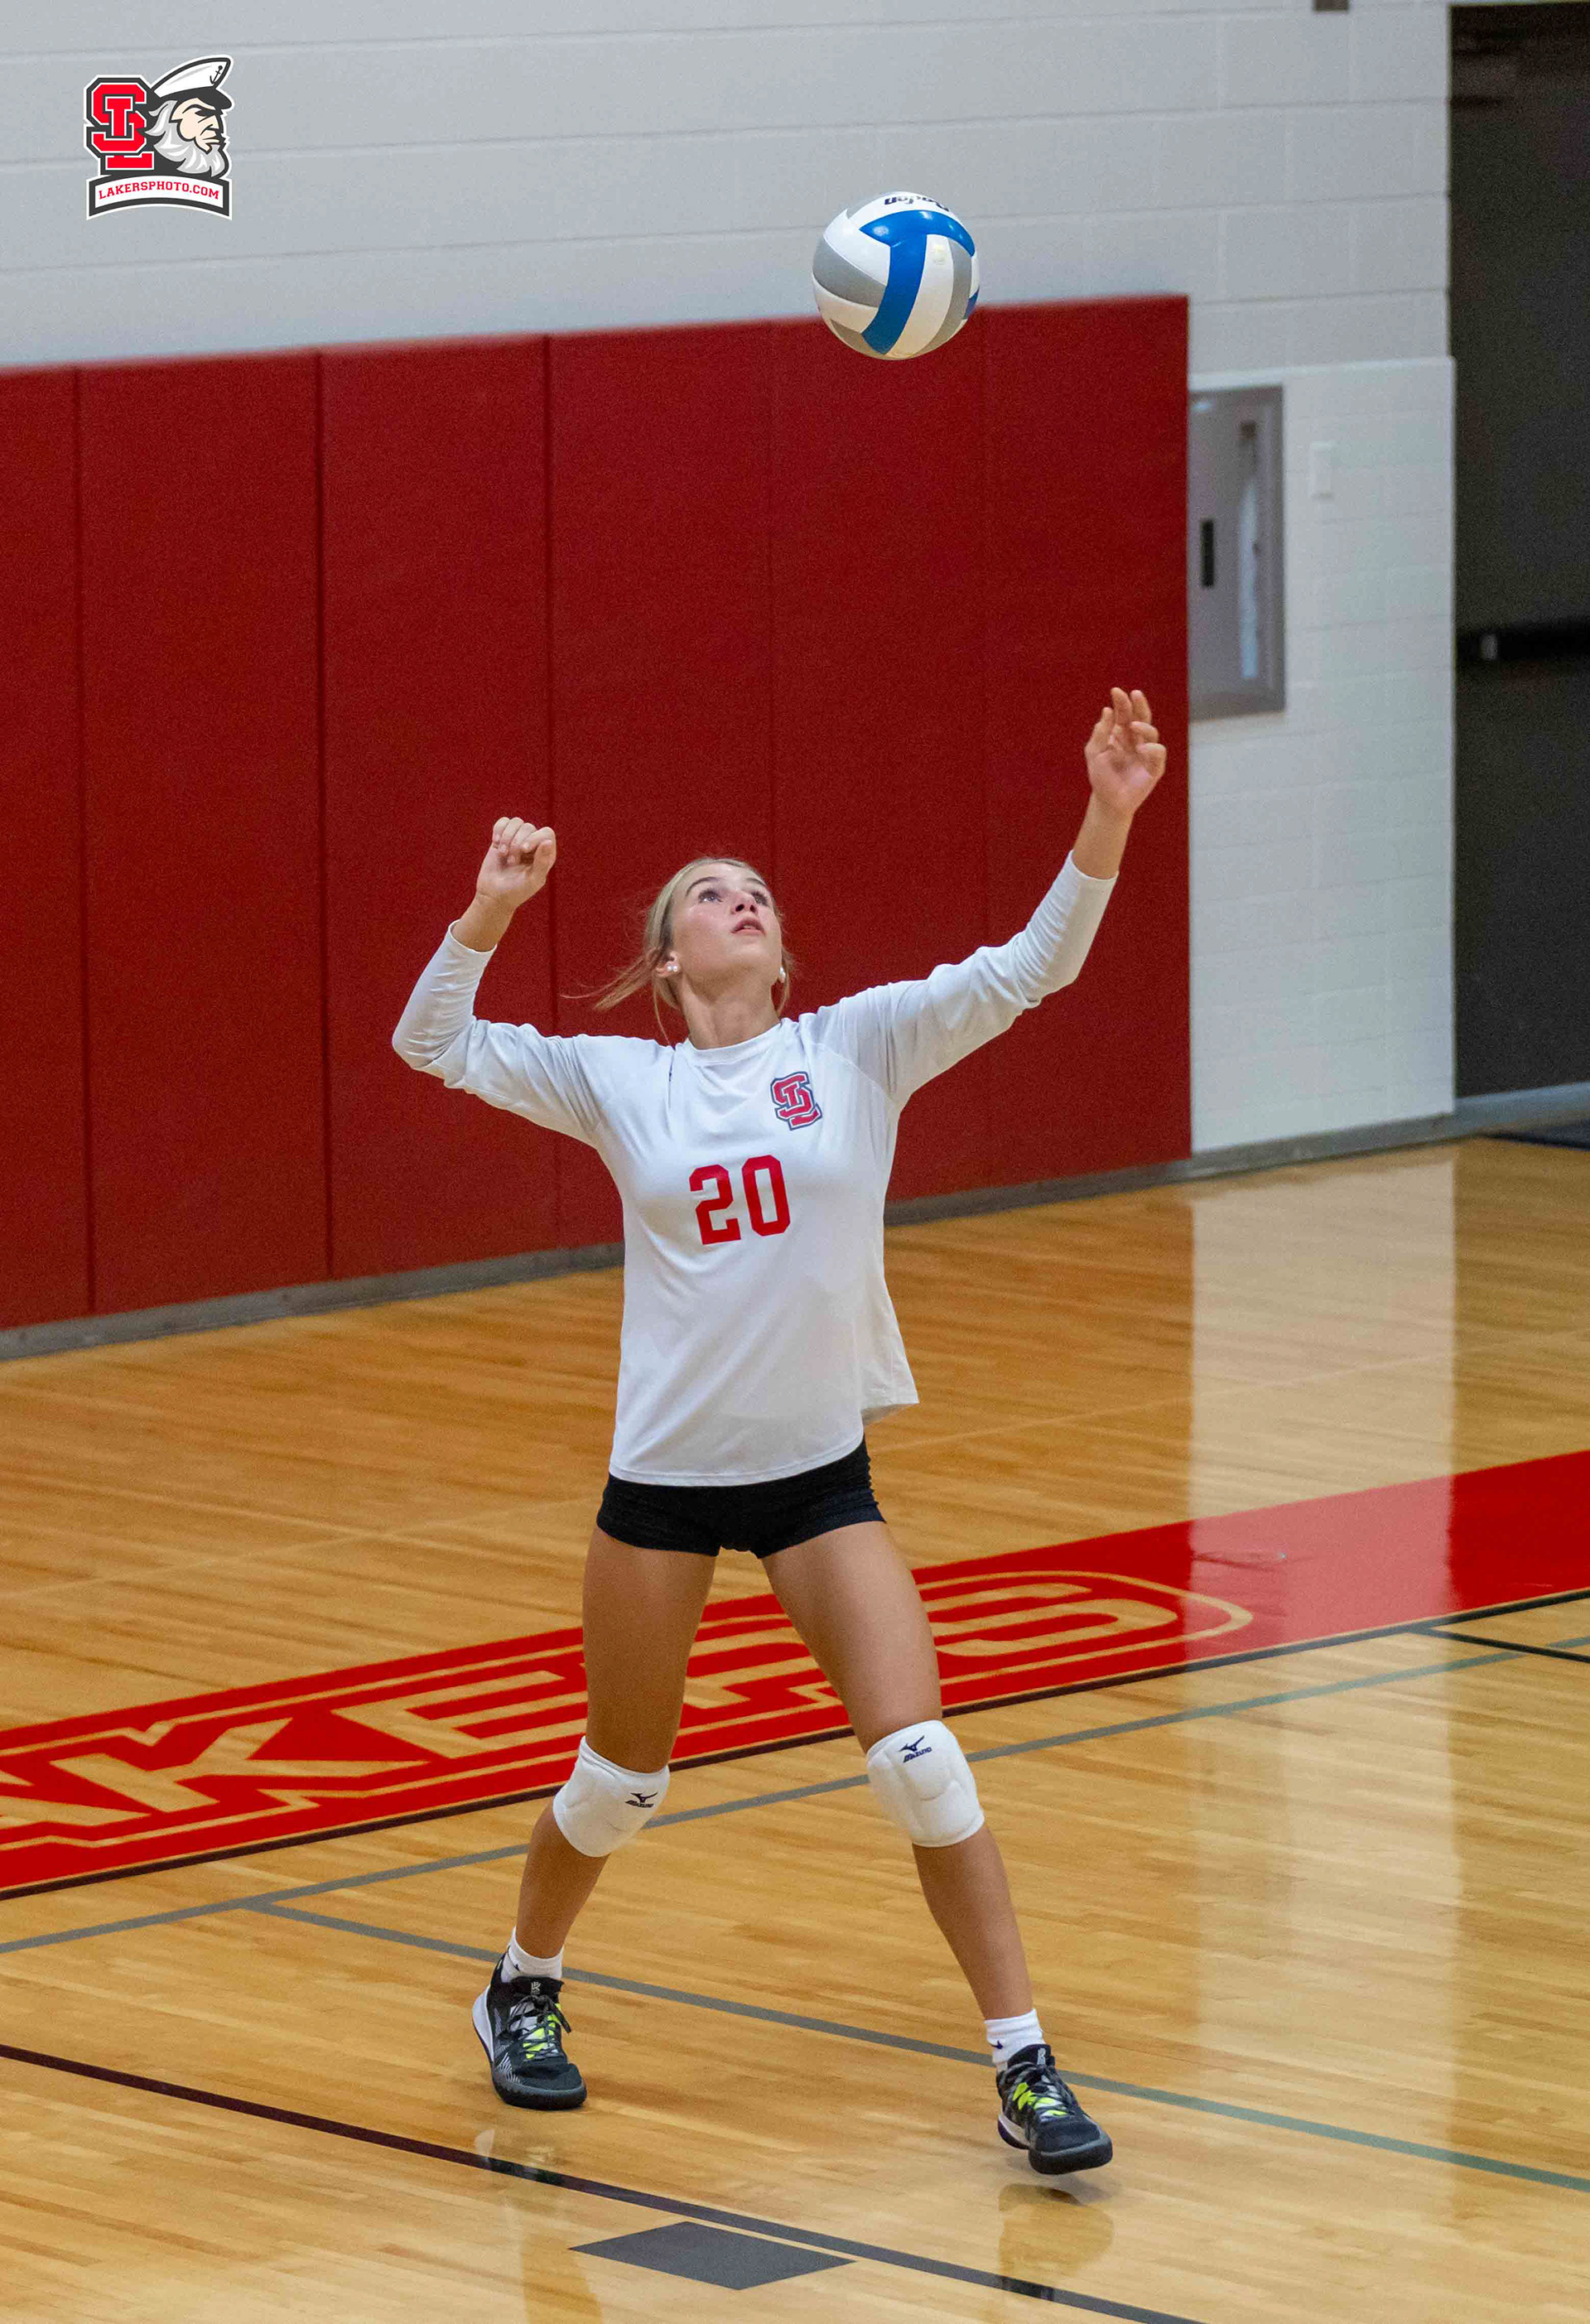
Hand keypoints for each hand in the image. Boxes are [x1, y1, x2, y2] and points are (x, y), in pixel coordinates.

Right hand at [476, 818, 555, 908]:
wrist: (493, 895)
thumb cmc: (516, 891)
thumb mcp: (532, 880)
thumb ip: (542, 862)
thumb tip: (548, 841)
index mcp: (545, 855)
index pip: (546, 833)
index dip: (535, 837)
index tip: (524, 850)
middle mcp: (533, 845)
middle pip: (529, 827)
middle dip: (517, 842)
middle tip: (511, 861)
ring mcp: (517, 840)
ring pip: (516, 822)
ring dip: (507, 837)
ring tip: (503, 853)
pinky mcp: (502, 839)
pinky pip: (504, 822)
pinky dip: (499, 829)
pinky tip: (495, 842)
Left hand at [1084, 688, 1167, 820]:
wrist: (1108, 801)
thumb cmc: (1101, 777)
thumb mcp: (1094, 753)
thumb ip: (1100, 734)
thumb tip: (1107, 711)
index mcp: (1121, 735)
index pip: (1124, 714)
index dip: (1121, 702)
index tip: (1115, 691)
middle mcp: (1136, 741)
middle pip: (1141, 718)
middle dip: (1139, 705)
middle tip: (1134, 693)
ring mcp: (1146, 753)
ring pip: (1152, 732)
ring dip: (1143, 725)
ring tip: (1132, 725)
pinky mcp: (1154, 768)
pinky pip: (1158, 753)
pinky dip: (1151, 749)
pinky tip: (1140, 748)